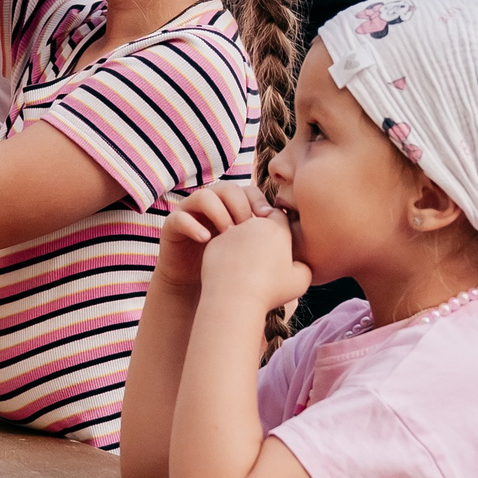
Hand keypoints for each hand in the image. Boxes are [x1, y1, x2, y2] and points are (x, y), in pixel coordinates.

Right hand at [155, 183, 275, 295]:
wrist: (198, 290)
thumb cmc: (232, 272)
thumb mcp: (254, 257)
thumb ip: (275, 247)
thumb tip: (305, 244)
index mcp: (233, 208)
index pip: (248, 191)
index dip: (258, 201)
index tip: (267, 220)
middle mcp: (212, 205)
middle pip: (227, 187)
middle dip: (240, 205)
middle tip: (246, 227)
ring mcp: (191, 213)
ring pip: (203, 196)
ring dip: (218, 212)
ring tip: (227, 233)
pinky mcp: (172, 227)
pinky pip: (180, 217)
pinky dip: (193, 225)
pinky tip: (206, 240)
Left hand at [197, 209, 312, 312]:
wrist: (234, 298)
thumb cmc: (270, 291)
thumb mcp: (300, 282)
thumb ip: (304, 267)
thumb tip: (299, 264)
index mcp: (276, 229)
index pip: (280, 216)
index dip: (281, 229)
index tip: (280, 245)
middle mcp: (253, 224)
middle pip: (259, 222)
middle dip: (261, 236)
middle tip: (263, 256)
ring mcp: (231, 232)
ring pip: (240, 233)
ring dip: (244, 245)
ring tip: (247, 267)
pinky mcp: (215, 243)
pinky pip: (224, 245)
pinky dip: (228, 255)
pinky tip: (232, 273)